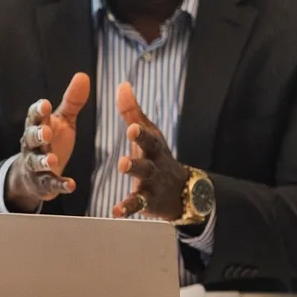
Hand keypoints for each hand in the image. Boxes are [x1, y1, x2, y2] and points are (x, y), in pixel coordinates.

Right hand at [3, 72, 89, 210]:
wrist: (33, 176)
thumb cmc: (51, 141)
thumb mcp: (62, 121)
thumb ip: (72, 101)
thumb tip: (83, 75)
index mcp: (38, 126)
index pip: (34, 116)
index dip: (38, 111)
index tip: (45, 104)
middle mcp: (32, 145)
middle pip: (30, 138)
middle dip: (38, 134)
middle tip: (46, 132)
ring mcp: (35, 166)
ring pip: (36, 162)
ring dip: (43, 161)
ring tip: (52, 161)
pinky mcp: (43, 184)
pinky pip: (49, 184)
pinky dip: (59, 185)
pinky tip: (71, 185)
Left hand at [111, 81, 189, 219]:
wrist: (181, 190)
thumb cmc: (157, 155)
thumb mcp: (148, 133)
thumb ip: (132, 112)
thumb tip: (122, 85)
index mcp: (153, 146)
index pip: (148, 138)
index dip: (140, 132)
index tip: (132, 127)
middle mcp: (155, 164)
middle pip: (146, 162)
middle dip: (136, 160)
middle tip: (123, 160)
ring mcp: (152, 184)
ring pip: (143, 180)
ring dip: (133, 177)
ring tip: (122, 170)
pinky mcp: (147, 201)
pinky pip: (137, 204)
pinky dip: (127, 208)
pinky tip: (115, 211)